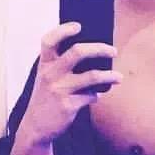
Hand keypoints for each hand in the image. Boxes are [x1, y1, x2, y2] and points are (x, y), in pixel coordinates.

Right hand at [15, 22, 122, 147]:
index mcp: (44, 65)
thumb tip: (93, 55)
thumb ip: (61, 65)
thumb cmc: (45, 99)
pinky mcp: (67, 106)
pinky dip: (95, 96)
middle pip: (78, 52)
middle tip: (113, 50)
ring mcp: (59, 90)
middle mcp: (50, 75)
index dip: (63, 30)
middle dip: (99, 48)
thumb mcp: (46, 79)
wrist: (35, 127)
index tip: (78, 26)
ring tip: (118, 77)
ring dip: (108, 75)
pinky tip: (96, 96)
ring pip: (91, 76)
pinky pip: (90, 96)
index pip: (49, 41)